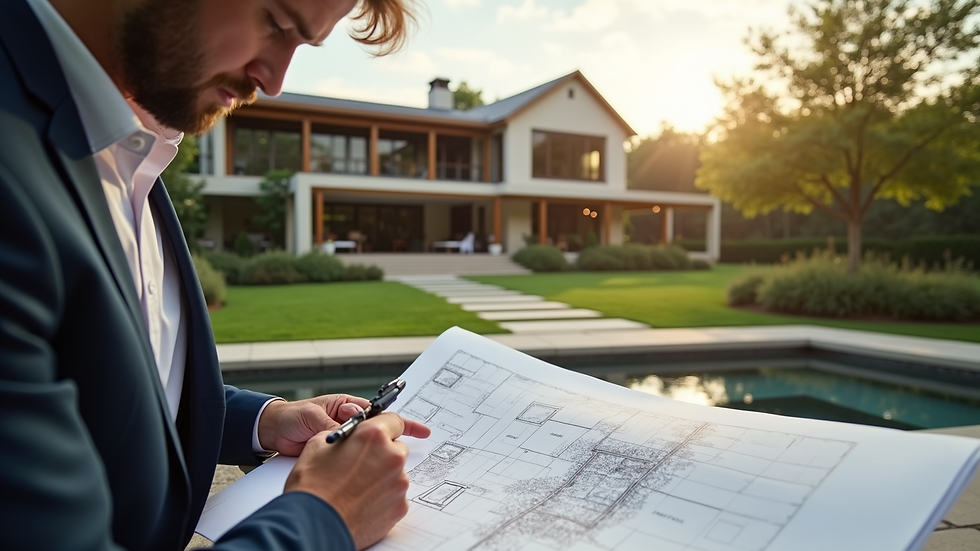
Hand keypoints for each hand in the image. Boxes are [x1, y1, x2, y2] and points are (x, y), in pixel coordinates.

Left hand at [257, 394, 430, 455]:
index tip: (421, 432)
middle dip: (389, 445)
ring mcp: (344, 442)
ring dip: (374, 459)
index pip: (381, 416)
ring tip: (376, 469)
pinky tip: (364, 478)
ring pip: (368, 452)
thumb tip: (352, 429)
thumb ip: (333, 423)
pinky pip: (354, 463)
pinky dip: (360, 469)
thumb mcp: (313, 417)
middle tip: (396, 454)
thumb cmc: (291, 417)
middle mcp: (350, 425)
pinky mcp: (336, 458)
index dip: (401, 424)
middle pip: (379, 436)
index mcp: (348, 408)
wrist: (271, 432)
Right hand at [285, 413, 431, 549]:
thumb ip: (344, 435)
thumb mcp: (318, 445)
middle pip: (395, 448)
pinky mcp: (400, 506)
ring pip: (396, 473)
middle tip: (360, 465)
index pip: (393, 420)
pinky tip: (361, 502)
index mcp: (373, 436)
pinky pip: (395, 496)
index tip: (384, 431)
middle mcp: (392, 457)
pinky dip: (382, 498)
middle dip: (381, 454)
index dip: (385, 426)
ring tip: (356, 489)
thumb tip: (352, 436)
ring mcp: (399, 483)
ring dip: (381, 477)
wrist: (312, 526)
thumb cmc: (312, 487)